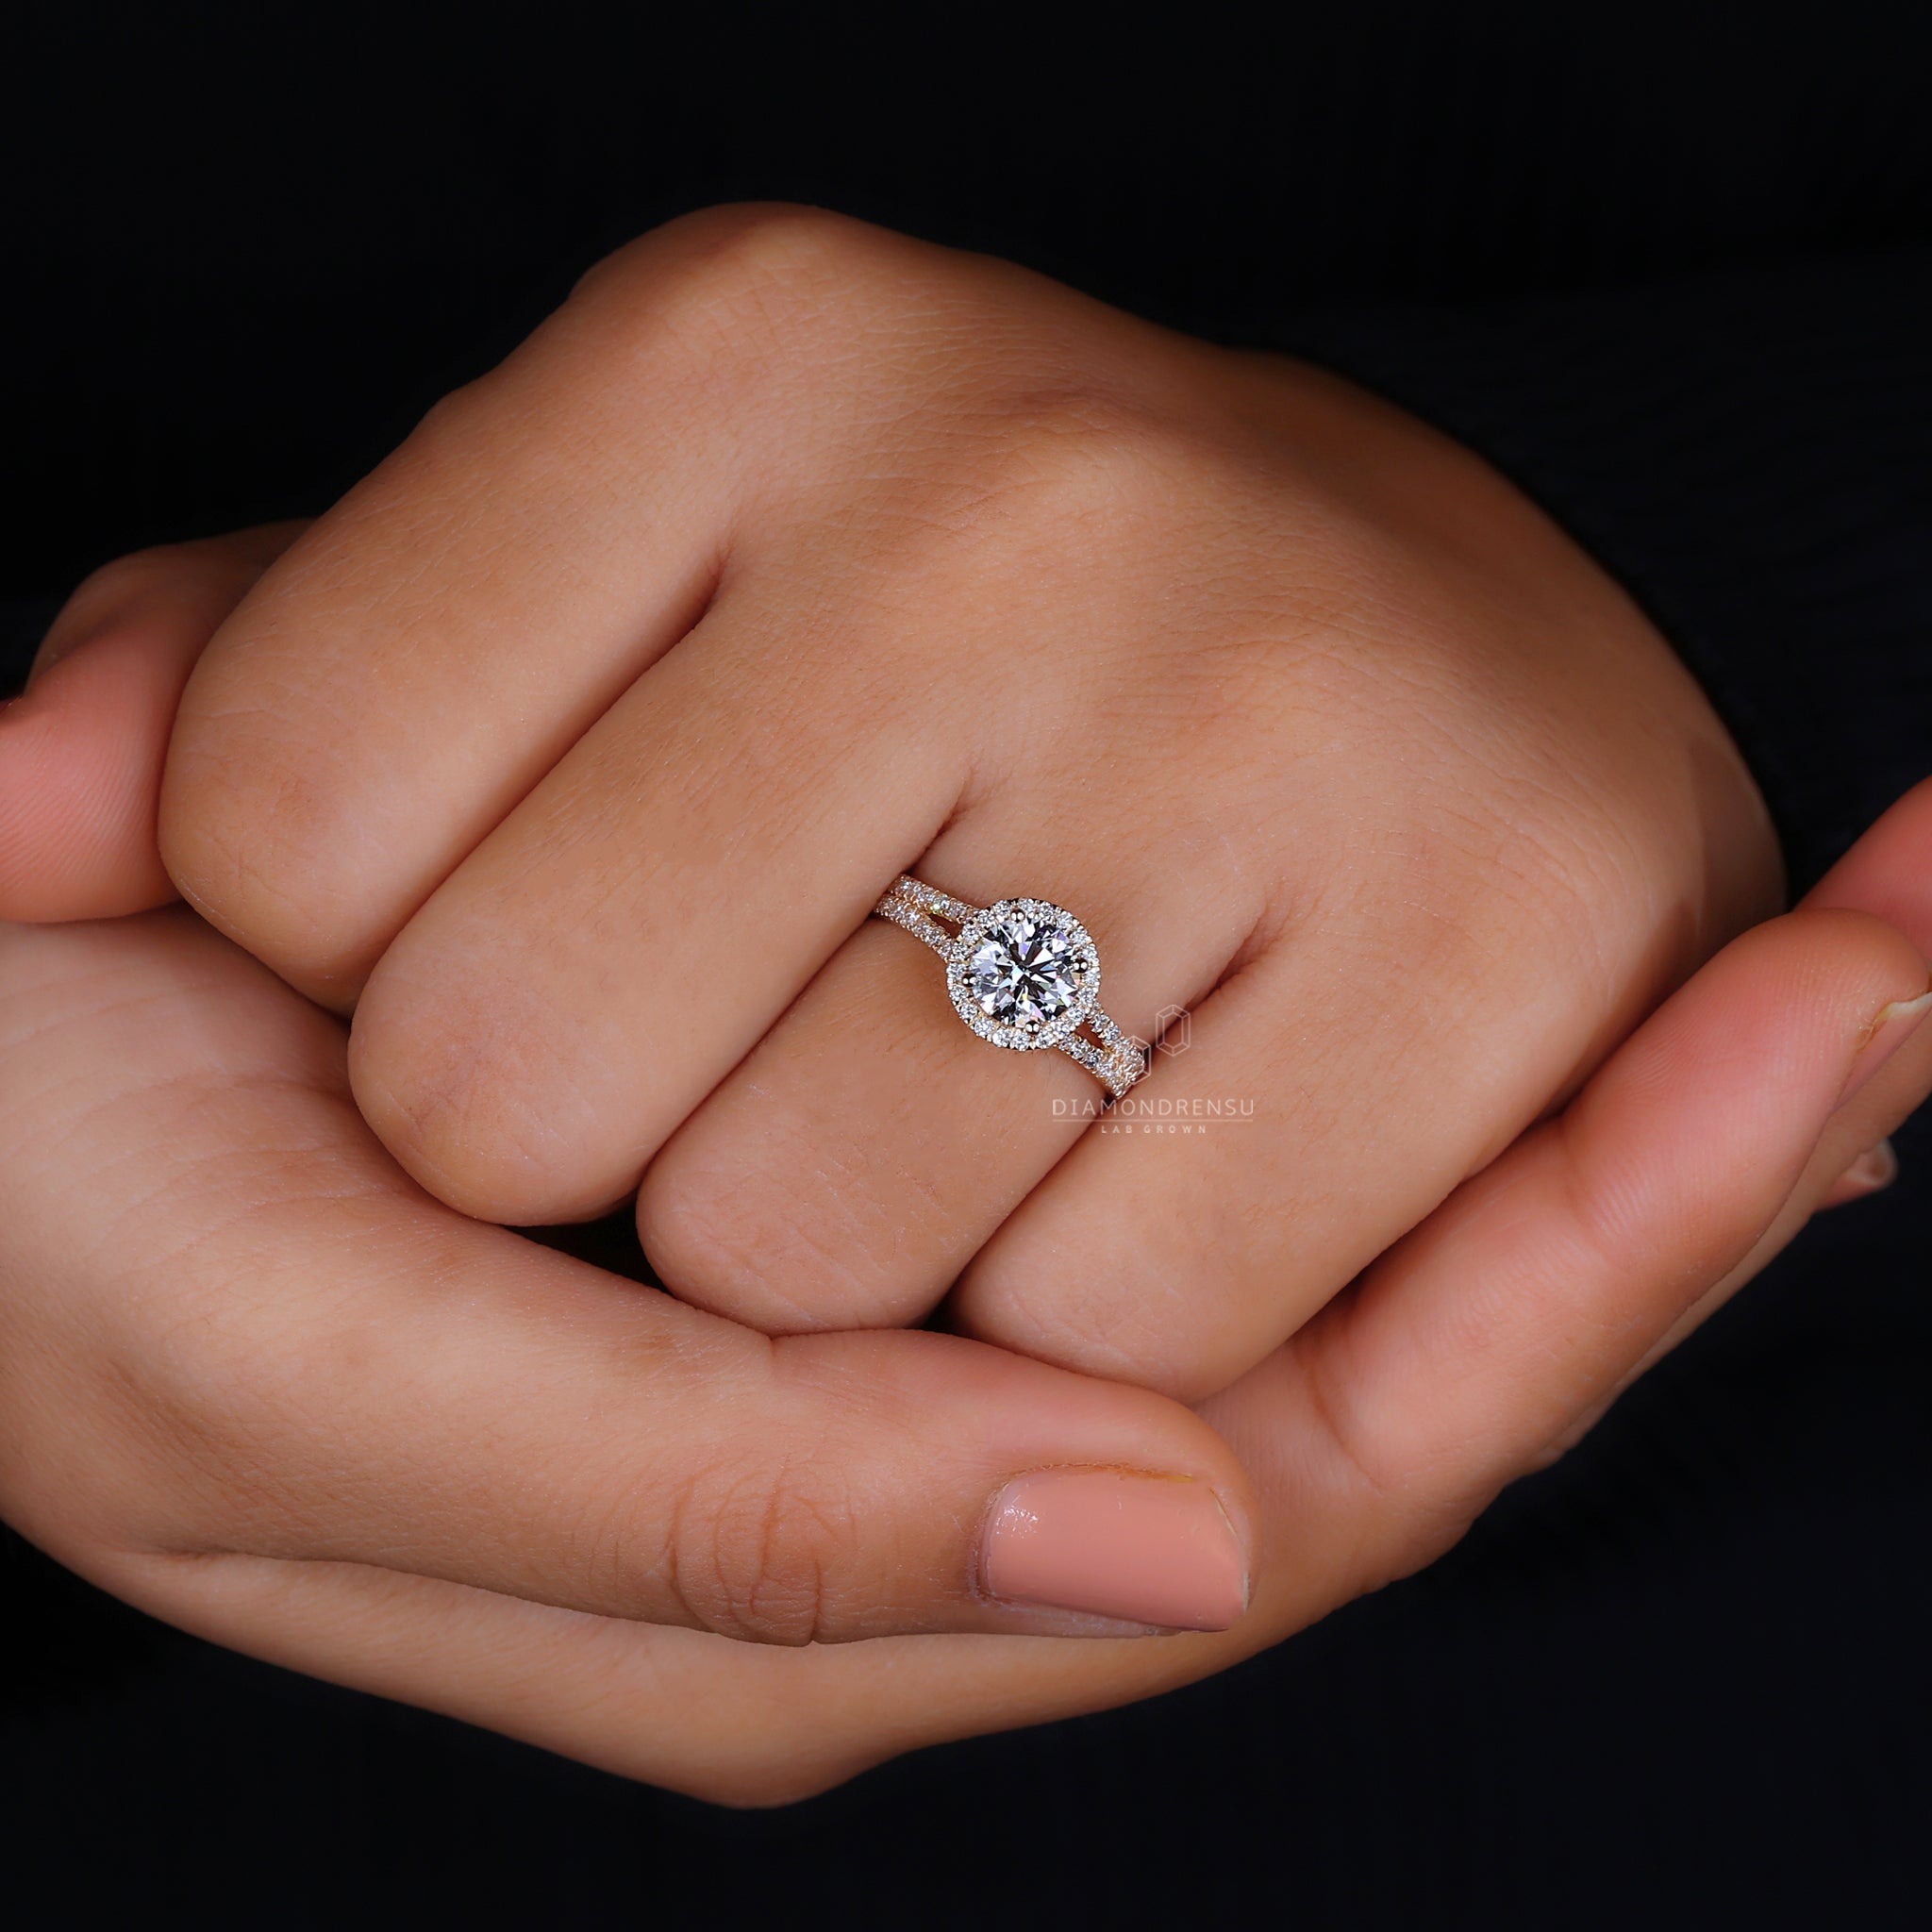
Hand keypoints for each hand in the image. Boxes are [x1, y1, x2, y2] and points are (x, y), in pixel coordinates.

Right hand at [0, 789, 1921, 1799]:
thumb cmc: (49, 1239)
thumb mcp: (303, 1377)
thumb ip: (713, 1511)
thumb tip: (1179, 1528)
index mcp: (801, 1577)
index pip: (1319, 1460)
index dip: (1594, 1260)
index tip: (1849, 1011)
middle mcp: (894, 1457)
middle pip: (1375, 1351)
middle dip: (1649, 1182)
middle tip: (1913, 947)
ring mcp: (881, 1284)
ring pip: (1302, 1211)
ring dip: (1574, 1108)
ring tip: (1863, 937)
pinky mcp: (833, 1121)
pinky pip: (1176, 1080)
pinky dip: (1397, 1006)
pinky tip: (1590, 917)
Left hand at [113, 205, 1779, 1400]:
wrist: (1447, 674)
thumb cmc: (938, 674)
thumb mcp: (547, 622)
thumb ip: (232, 704)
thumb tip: (3, 823)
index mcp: (737, 332)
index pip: (279, 820)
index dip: (353, 950)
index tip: (531, 883)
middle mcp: (1024, 464)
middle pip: (510, 1076)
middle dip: (596, 1129)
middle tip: (791, 1000)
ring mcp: (1287, 672)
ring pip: (802, 1239)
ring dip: (842, 1243)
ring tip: (1006, 1054)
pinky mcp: (1524, 906)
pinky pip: (1107, 1330)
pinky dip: (1084, 1309)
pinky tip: (1181, 1125)